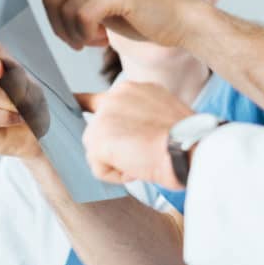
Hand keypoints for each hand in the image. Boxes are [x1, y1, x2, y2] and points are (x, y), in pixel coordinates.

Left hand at [9, 0, 198, 50]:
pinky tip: (101, 41)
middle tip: (78, 41)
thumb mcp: (101, 4)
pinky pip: (81, 17)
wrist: (182, 22)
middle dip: (58, 26)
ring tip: (92, 41)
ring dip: (73, 35)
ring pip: (64, 10)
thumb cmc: (144, 15)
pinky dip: (85, 36)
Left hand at [79, 81, 194, 188]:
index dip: (88, 106)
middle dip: (116, 147)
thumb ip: (141, 116)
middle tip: (143, 152)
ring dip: (119, 162)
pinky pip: (100, 168)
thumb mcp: (165, 114)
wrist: (189, 146)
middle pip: (100, 130)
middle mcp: (115, 95)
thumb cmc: (188, 138)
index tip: (75, 102)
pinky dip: (117, 175)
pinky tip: (138, 168)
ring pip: (99, 151)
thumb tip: (129, 137)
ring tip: (145, 160)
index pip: (103, 98)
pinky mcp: (95, 138)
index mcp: (134, 89)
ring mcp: (103, 116)